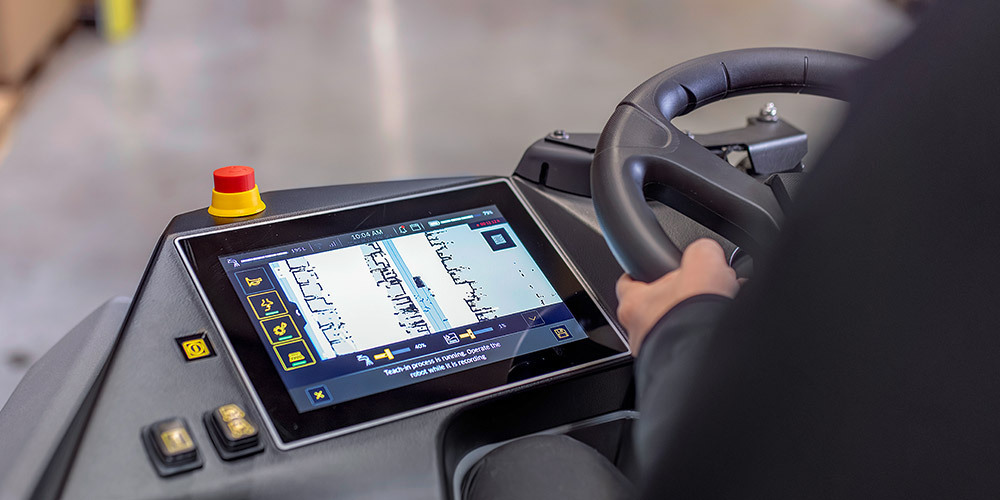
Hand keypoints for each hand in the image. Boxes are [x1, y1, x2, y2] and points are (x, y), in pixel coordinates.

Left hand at [616, 238, 739, 354]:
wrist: (708, 362)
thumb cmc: (694, 318)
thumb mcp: (703, 263)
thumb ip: (701, 251)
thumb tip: (707, 252)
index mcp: (634, 304)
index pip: (627, 282)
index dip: (640, 273)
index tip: (648, 269)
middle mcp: (639, 333)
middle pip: (656, 307)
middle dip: (679, 299)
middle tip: (700, 292)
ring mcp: (656, 355)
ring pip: (674, 330)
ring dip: (695, 321)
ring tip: (720, 313)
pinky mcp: (676, 370)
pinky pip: (690, 350)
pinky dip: (704, 341)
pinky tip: (725, 334)